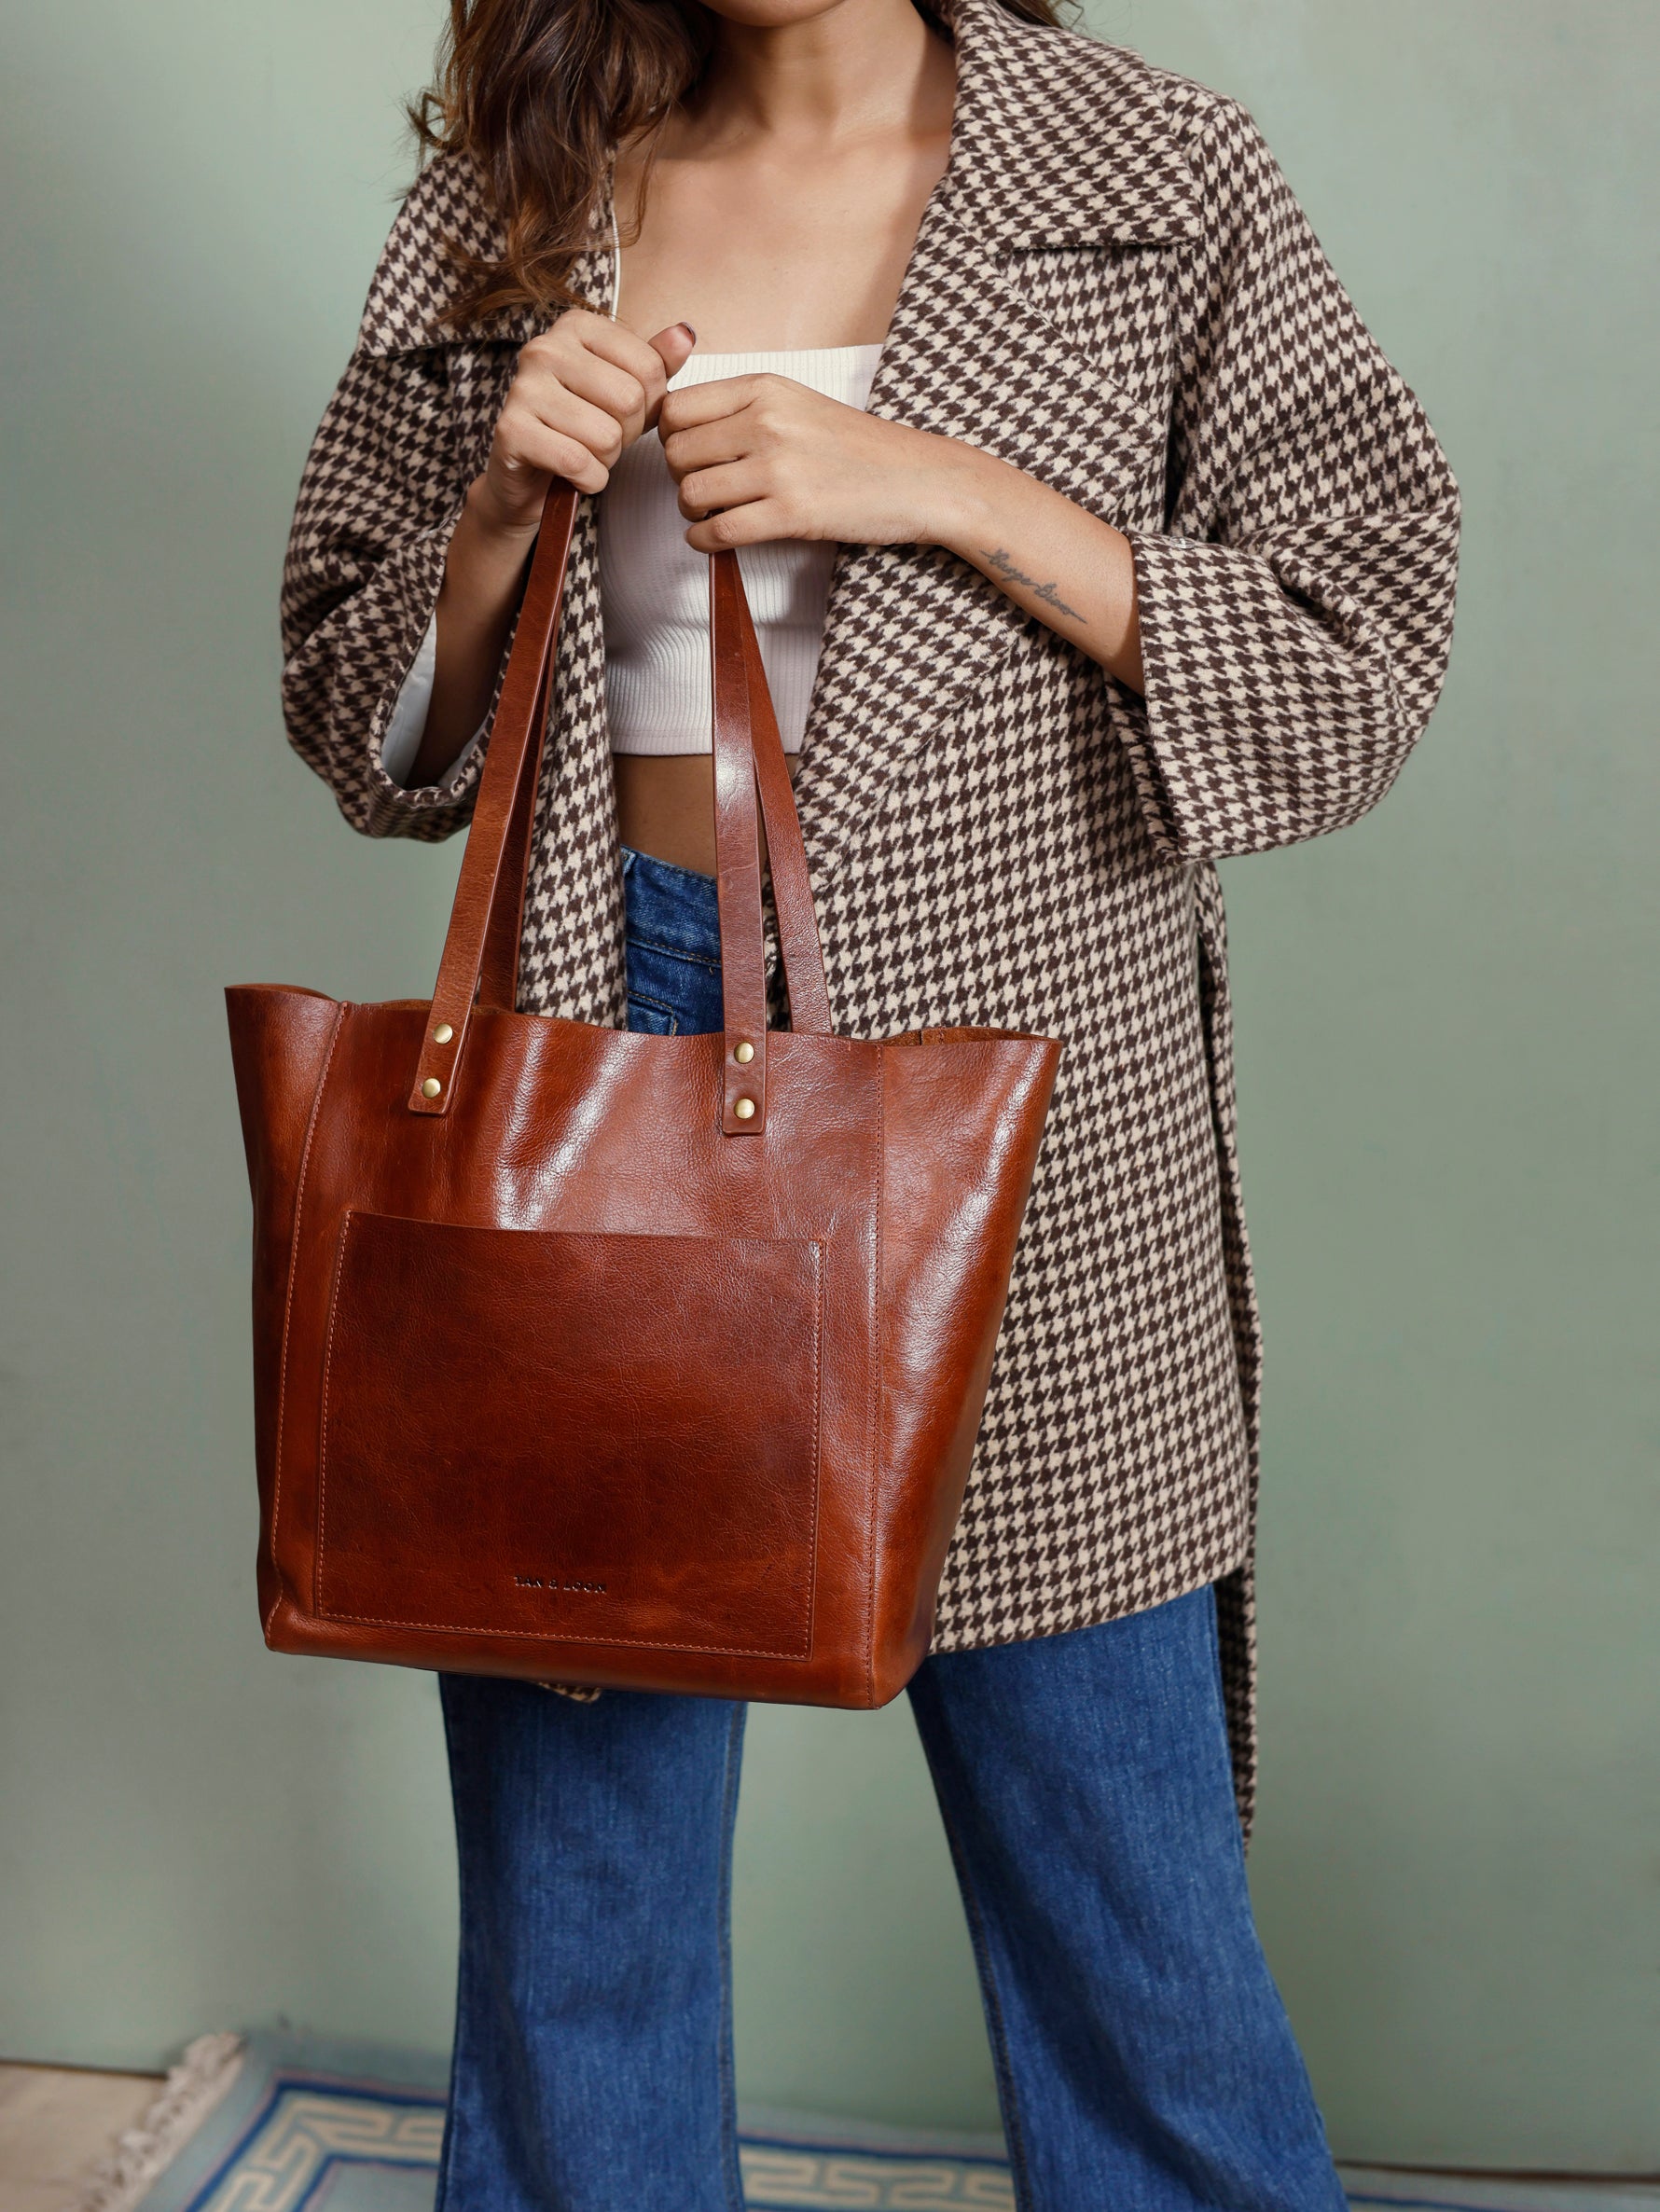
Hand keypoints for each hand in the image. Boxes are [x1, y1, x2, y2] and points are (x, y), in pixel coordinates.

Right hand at [471, 308, 696, 538]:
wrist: (529, 478)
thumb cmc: (582, 428)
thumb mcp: (625, 390)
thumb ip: (655, 363)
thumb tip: (685, 334)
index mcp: (576, 326)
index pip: (649, 367)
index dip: (651, 406)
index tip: (624, 414)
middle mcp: (544, 347)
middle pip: (629, 399)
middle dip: (628, 434)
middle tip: (603, 438)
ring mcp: (523, 387)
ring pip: (606, 435)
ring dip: (606, 460)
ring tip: (585, 452)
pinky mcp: (511, 430)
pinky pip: (578, 462)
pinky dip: (588, 480)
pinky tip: (573, 473)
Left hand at [658, 374, 986, 551]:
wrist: (917, 478)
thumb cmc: (858, 447)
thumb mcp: (799, 402)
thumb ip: (744, 407)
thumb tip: (680, 428)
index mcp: (765, 388)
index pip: (676, 409)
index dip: (670, 437)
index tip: (689, 454)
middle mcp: (767, 422)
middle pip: (675, 453)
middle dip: (680, 477)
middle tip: (705, 488)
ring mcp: (779, 468)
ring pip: (691, 493)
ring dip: (693, 512)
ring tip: (715, 513)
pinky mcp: (791, 514)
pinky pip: (718, 531)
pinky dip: (705, 541)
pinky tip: (717, 538)